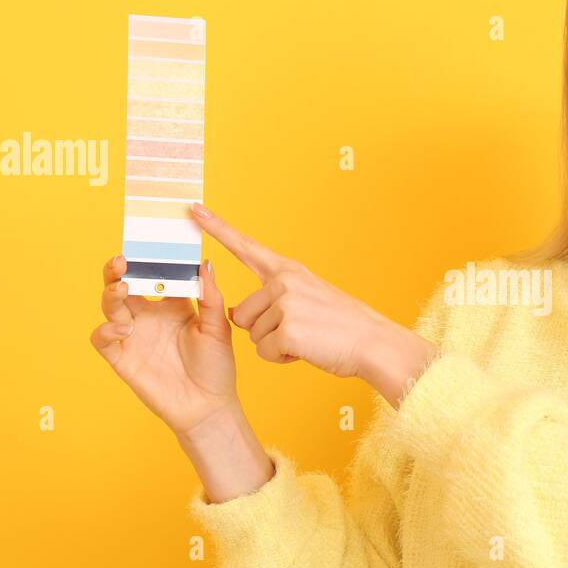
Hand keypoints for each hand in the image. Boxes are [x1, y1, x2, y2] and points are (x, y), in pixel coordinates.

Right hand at [88, 254, 239, 437]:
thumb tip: (205, 263)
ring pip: (110, 305)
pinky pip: (102, 339)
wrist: (208, 408)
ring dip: (110, 293)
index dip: (149, 259)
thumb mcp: (218, 329)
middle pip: (124, 283)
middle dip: (118, 269)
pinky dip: (106, 331)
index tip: (150, 242)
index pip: (155, 274)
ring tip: (121, 287)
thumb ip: (210, 297)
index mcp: (172, 304)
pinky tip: (122, 329)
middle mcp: (149, 316)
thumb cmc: (216, 368)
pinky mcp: (122, 358)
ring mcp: (133, 335)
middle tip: (122, 260)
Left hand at [190, 205, 390, 377]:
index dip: (217, 227)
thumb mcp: (309, 298)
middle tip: (299, 331)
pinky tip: (307, 350)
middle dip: (262, 331)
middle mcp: (284, 281)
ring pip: (253, 336)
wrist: (374, 343)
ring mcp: (286, 304)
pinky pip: (265, 353)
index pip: (245, 246)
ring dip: (276, 346)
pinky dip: (283, 359)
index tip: (193, 209)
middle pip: (241, 315)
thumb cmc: (343, 326)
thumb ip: (274, 298)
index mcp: (289, 270)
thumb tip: (235, 314)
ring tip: (308, 339)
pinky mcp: (288, 329)